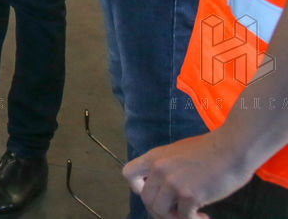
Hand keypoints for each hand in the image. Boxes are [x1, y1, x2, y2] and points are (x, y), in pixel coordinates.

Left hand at [124, 131, 256, 218]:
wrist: (233, 148)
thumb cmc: (211, 151)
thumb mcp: (178, 153)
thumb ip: (166, 167)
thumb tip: (161, 189)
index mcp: (155, 157)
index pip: (128, 174)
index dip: (137, 188)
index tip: (155, 194)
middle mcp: (159, 169)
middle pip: (146, 200)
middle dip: (162, 210)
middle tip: (178, 213)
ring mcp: (173, 182)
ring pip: (160, 211)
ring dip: (175, 218)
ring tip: (191, 216)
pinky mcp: (189, 194)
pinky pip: (184, 217)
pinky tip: (204, 216)